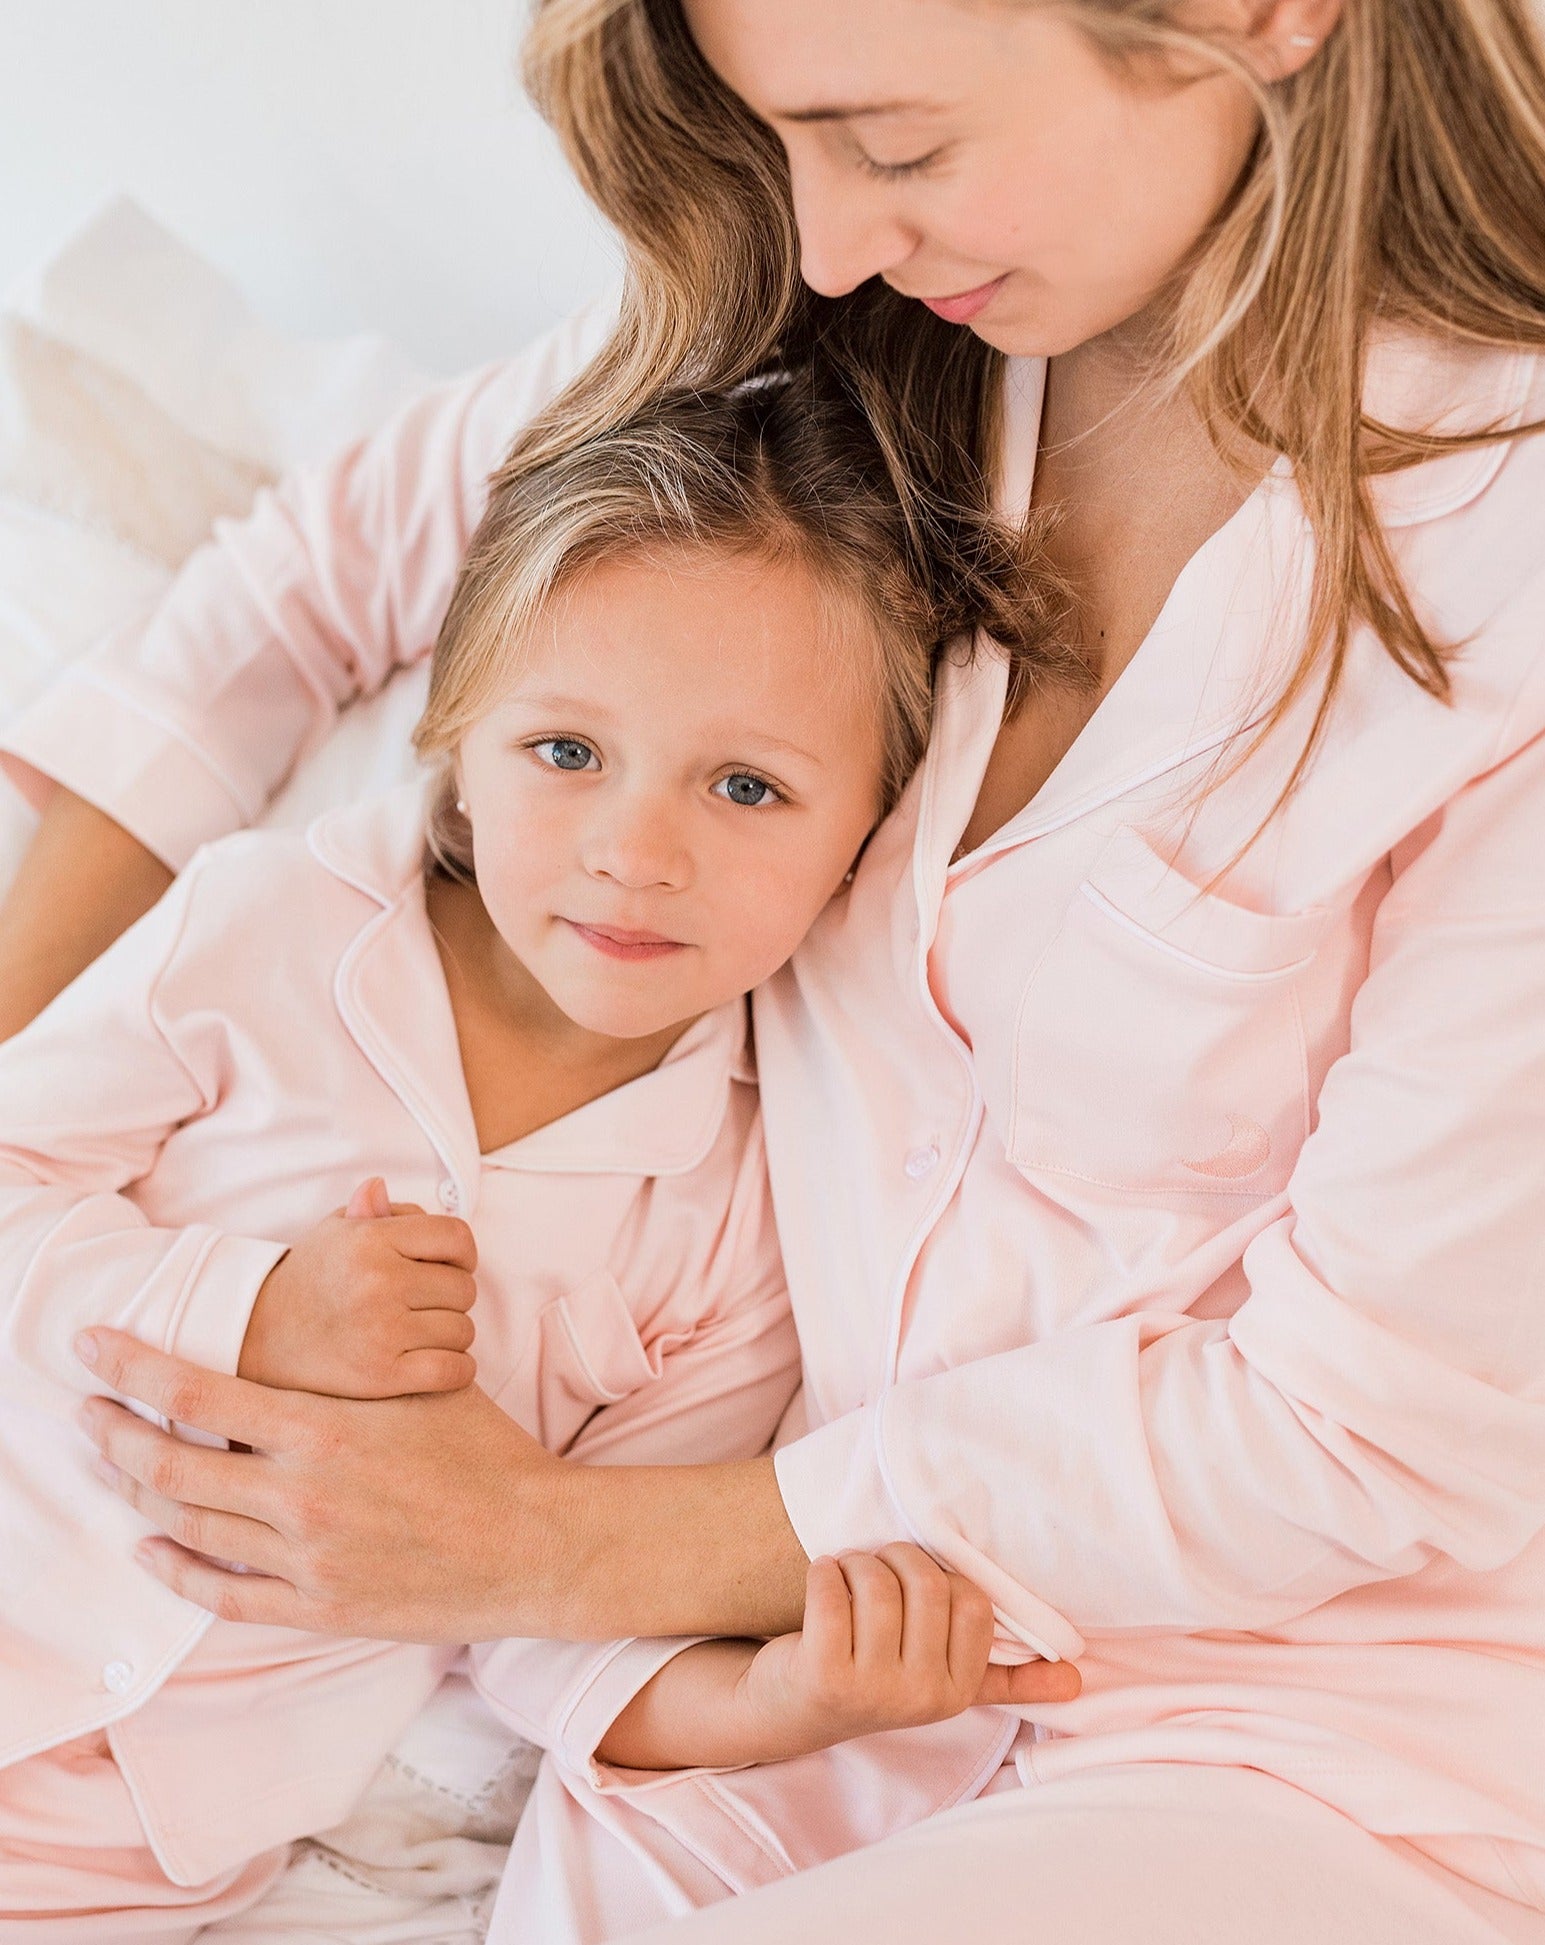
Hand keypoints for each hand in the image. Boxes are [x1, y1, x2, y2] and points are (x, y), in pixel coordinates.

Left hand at [77, 1327, 571, 1641]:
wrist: (533, 1542)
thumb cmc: (486, 1451)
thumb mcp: (432, 1373)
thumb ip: (383, 1284)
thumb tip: (367, 1193)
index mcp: (322, 1430)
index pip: (196, 1393)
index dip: (131, 1368)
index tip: (92, 1348)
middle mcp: (300, 1495)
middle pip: (169, 1466)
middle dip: (113, 1435)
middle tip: (82, 1413)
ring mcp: (305, 1558)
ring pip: (187, 1528)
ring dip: (136, 1496)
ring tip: (111, 1468)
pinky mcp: (317, 1606)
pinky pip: (221, 1594)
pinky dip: (176, 1570)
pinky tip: (152, 1549)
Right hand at [237, 1177, 478, 1397]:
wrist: (257, 1336)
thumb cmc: (310, 1279)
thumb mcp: (334, 1232)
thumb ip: (372, 1211)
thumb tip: (381, 1187)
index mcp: (371, 1240)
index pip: (457, 1238)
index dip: (463, 1254)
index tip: (449, 1268)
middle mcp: (378, 1282)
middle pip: (464, 1288)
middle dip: (451, 1297)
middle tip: (423, 1305)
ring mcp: (381, 1330)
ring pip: (463, 1330)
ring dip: (450, 1334)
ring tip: (420, 1332)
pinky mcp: (381, 1375)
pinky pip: (454, 1369)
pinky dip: (456, 1369)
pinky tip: (434, 1361)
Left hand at [735, 1545, 1067, 1758]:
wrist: (790, 1708)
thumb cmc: (870, 1676)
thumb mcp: (938, 1682)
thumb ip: (1005, 1679)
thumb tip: (1076, 1681)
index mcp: (954, 1691)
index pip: (973, 1602)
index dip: (940, 1576)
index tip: (913, 1585)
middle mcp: (920, 1697)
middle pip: (927, 1584)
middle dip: (896, 1559)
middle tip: (875, 1569)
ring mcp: (872, 1690)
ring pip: (878, 1582)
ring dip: (857, 1563)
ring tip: (847, 1576)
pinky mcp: (823, 1674)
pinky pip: (831, 1588)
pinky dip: (824, 1570)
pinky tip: (822, 1580)